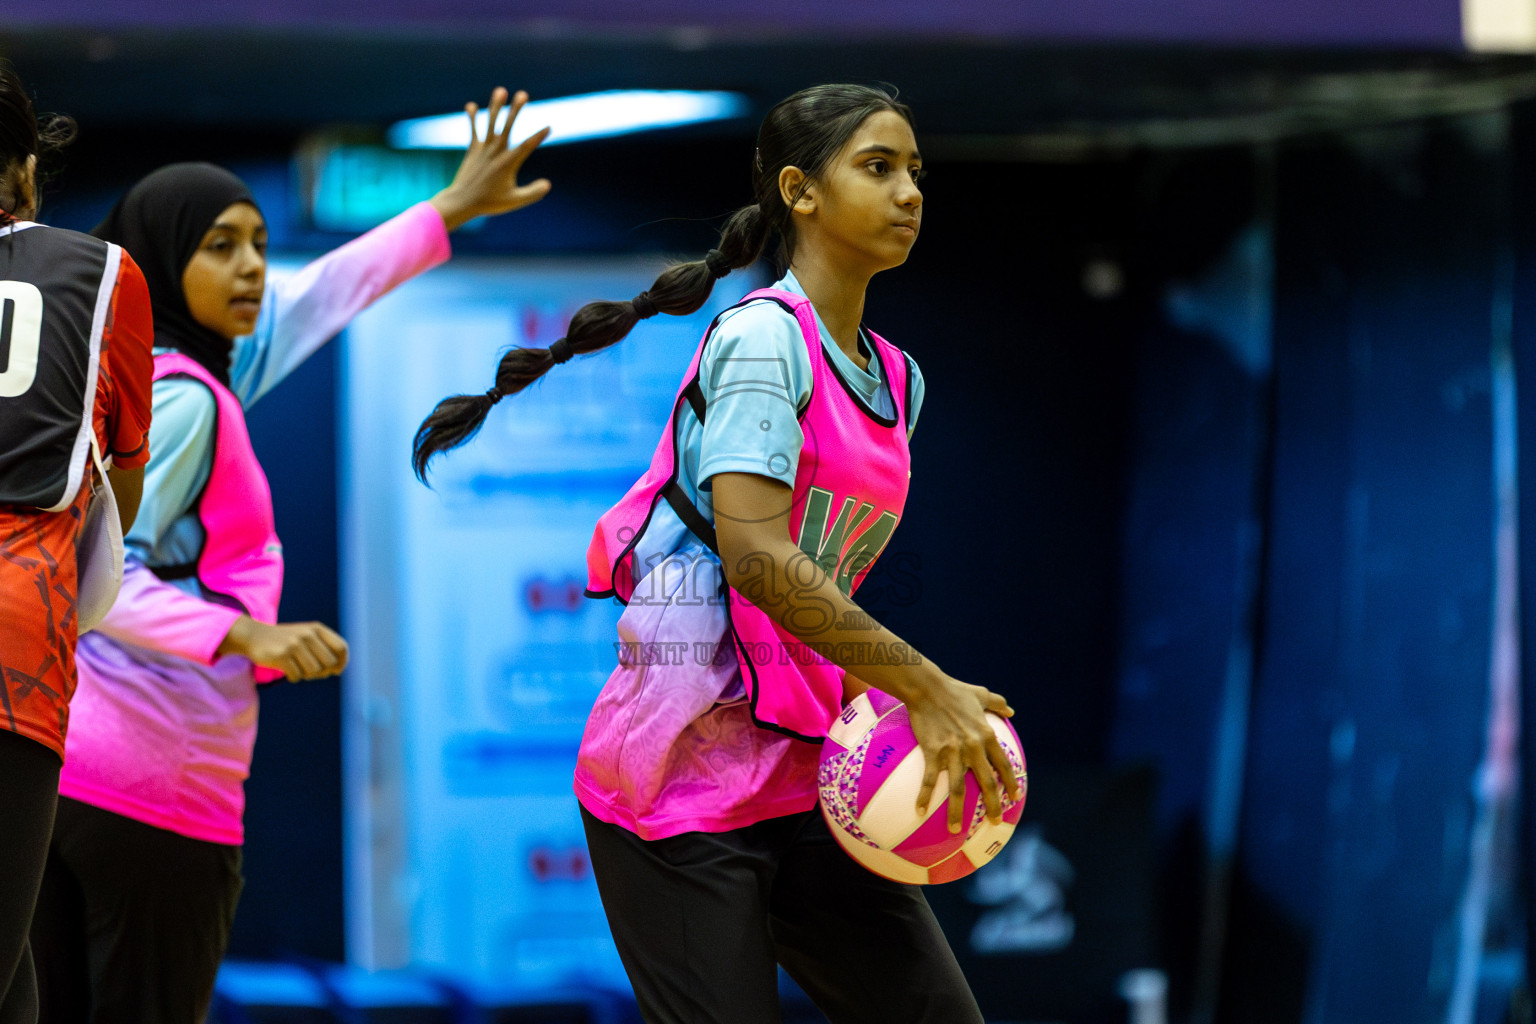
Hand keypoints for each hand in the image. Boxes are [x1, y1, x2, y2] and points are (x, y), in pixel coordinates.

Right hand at [217, 616, 348, 680]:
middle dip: (323, 672)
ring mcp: (294, 644)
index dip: (342, 662)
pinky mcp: (282, 655)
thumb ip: (325, 649)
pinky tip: (288, 670)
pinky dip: (294, 677)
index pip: (341, 648)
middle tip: (312, 671)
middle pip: (330, 663)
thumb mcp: (307, 636)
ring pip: (314, 671)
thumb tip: (338, 670)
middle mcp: (308, 635)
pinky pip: (297, 676)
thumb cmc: (287, 641)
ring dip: (307, 675)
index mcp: (317, 629)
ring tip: (299, 668)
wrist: (255, 636)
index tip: (335, 670)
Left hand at [429, 87, 552, 230]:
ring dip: (496, 106)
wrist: (462, 201)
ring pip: (491, 123)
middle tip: (523, 94)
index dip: (538, 136)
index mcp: (508, 163)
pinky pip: (473, 130)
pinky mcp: (473, 150)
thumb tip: (547, 184)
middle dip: (515, 109)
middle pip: (508, 126)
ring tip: (501, 90)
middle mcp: (496, 152)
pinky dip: (472, 118)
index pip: (527, 146)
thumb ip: (533, 192)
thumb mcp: (515, 201)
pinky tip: (471, 105)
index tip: (548, 127)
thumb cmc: (490, 203)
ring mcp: (483, 149)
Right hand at [905, 675, 1021, 833]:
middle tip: (993, 821)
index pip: (1003, 764)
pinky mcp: (933, 752)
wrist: (927, 687)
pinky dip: (924, 796)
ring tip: (955, 830)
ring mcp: (953, 752)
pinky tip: (920, 811)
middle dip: (992, 805)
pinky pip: (930, 779)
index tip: (1014, 797)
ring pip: (959, 788)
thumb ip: (998, 703)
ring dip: (957, 811)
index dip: (1010, 782)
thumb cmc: (954, 689)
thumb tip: (1012, 710)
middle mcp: (973, 747)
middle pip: (986, 783)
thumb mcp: (981, 693)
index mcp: (986, 735)